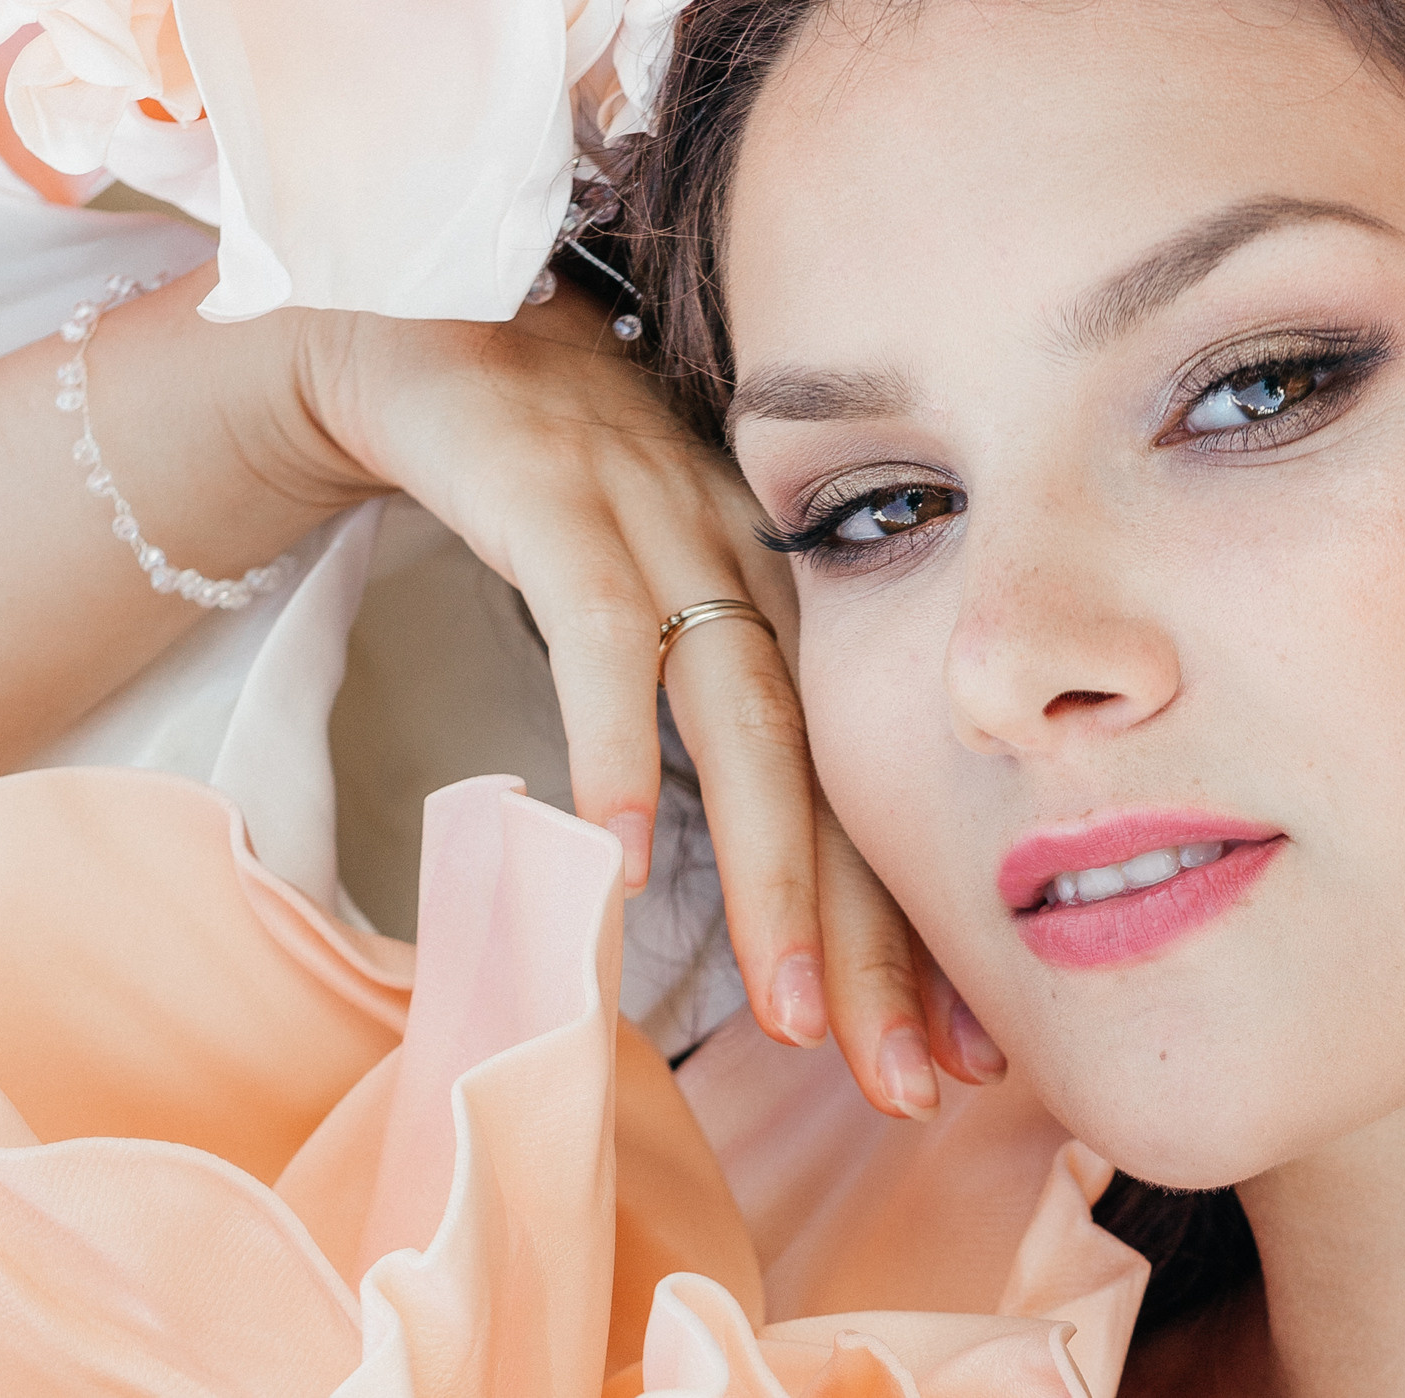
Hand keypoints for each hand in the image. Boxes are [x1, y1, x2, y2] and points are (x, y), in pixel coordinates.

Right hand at [278, 281, 1005, 1111]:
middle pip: (834, 777)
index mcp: (792, 602)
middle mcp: (754, 568)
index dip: (916, 924)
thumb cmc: (562, 486)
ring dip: (771, 873)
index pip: (871, 790)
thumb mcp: (665, 599)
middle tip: (919, 1080)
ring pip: (740, 721)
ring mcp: (663, 524)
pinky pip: (595, 634)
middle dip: (875, 939)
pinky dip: (608, 744)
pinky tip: (610, 859)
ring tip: (797, 1014)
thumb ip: (715, 716)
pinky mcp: (558, 494)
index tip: (968, 1049)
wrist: (436, 324)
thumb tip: (764, 884)